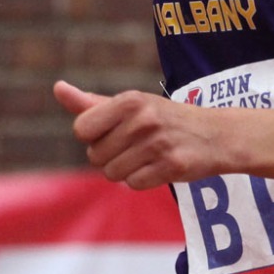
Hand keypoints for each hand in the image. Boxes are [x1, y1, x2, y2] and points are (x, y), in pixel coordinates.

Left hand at [54, 80, 221, 190]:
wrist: (216, 135)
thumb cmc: (164, 119)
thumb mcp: (131, 105)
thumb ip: (90, 103)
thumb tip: (57, 88)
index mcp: (129, 100)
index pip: (81, 130)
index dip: (93, 137)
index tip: (113, 132)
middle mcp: (143, 119)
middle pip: (95, 156)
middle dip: (110, 156)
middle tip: (135, 145)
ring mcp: (158, 143)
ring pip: (113, 174)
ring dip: (126, 171)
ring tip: (147, 156)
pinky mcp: (172, 166)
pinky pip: (134, 185)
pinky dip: (143, 181)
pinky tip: (158, 167)